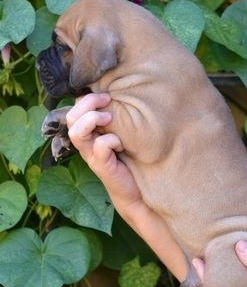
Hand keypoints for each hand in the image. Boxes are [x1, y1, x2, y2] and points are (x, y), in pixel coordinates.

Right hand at [66, 93, 141, 212]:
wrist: (134, 191)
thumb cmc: (128, 160)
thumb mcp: (121, 135)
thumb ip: (114, 120)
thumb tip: (116, 99)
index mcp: (87, 134)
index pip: (74, 109)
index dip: (87, 98)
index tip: (107, 96)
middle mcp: (85, 144)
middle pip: (71, 118)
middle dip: (89, 103)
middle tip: (108, 102)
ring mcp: (91, 155)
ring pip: (77, 132)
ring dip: (93, 119)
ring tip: (110, 119)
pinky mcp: (101, 165)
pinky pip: (100, 145)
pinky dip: (112, 139)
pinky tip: (121, 144)